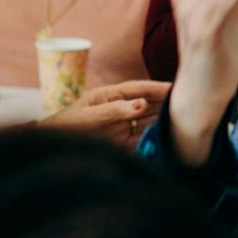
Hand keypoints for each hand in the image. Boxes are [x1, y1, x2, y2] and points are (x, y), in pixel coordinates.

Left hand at [45, 79, 171, 148]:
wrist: (51, 150)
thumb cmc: (65, 129)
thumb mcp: (89, 117)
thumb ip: (115, 111)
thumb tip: (141, 105)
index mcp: (109, 96)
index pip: (138, 89)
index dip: (156, 88)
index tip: (175, 88)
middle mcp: (118, 110)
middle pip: (146, 104)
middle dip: (165, 104)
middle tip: (186, 105)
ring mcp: (120, 127)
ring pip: (147, 122)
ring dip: (162, 122)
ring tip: (181, 122)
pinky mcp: (121, 144)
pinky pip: (142, 140)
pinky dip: (154, 140)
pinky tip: (166, 140)